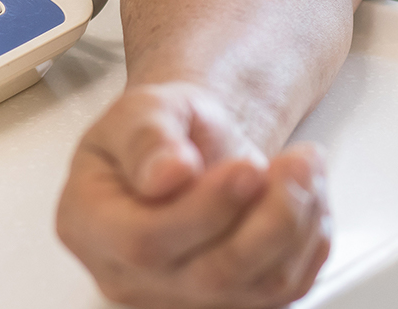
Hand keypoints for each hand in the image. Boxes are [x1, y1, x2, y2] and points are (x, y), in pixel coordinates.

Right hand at [57, 83, 330, 308]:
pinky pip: (283, 292)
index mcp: (87, 223)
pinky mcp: (228, 305)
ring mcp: (178, 298)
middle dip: (268, 217)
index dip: (202, 211)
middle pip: (208, 275)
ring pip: (256, 288)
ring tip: (304, 166)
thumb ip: (147, 136)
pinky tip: (304, 196)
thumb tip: (165, 174)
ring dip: (298, 223)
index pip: (142, 241)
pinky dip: (309, 242)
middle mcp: (127, 273)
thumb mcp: (142, 108)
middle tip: (297, 161)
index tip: (246, 167)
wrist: (185, 148)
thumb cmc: (158, 130)